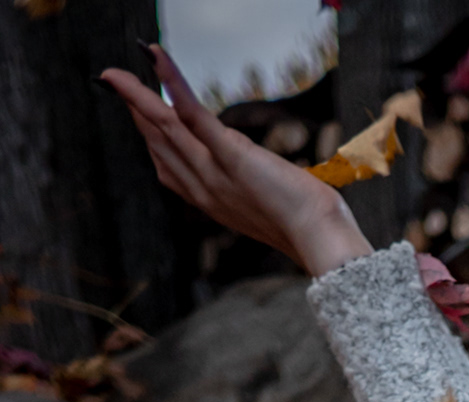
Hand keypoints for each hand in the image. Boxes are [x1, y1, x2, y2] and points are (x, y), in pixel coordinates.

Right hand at [101, 44, 371, 276]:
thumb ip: (248, 185)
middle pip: (159, 144)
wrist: (319, 239)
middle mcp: (204, 189)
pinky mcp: (232, 156)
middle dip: (134, 111)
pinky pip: (194, 116)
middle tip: (112, 81)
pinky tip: (157, 58)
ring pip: (166, 129)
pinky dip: (174, 84)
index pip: (168, 167)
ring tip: (115, 74)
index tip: (136, 112)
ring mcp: (214, 173)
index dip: (148, 137)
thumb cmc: (306, 224)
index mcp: (210, 200)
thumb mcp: (266, 205)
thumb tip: (246, 167)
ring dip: (137, 97)